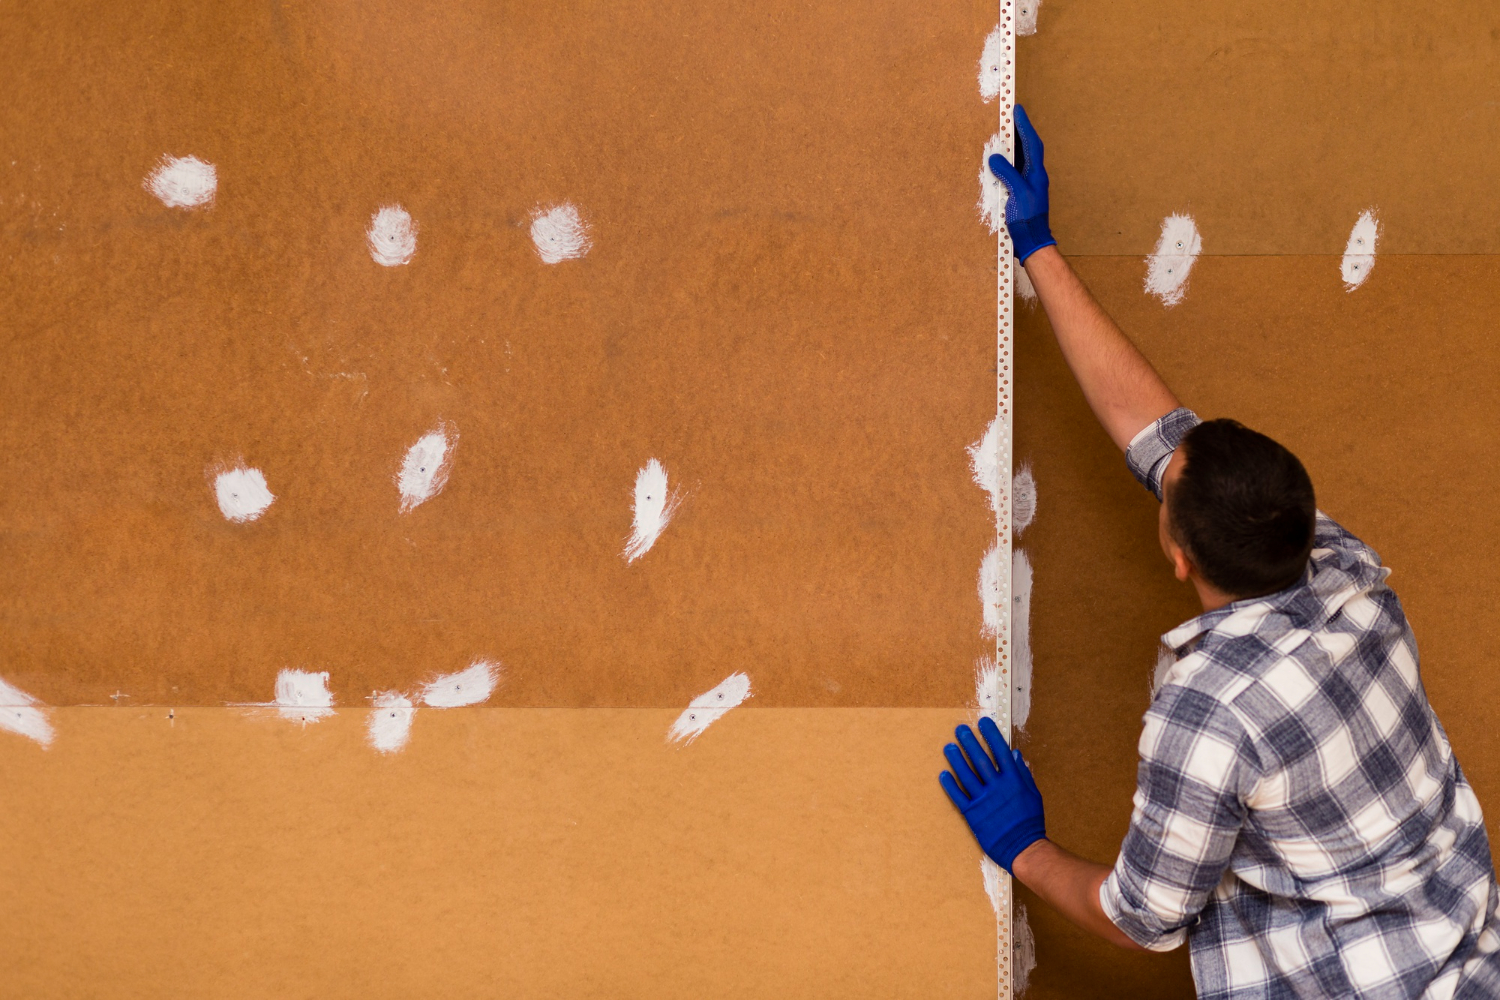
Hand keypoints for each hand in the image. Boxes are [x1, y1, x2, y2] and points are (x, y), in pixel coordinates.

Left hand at [940, 716, 1046, 871]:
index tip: (983, 723)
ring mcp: (984, 801)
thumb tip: (1015, 754)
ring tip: (949, 747)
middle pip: (980, 760)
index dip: (991, 736)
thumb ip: (1023, 774)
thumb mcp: (1033, 795)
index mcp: (1013, 781)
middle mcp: (997, 788)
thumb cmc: (1030, 822)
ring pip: (966, 775)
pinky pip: (958, 796)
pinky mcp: (972, 814)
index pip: (1000, 752)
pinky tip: (943, 774)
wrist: (1023, 848)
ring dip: (956, 759)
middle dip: (970, 742)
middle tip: (960, 730)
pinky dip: (950, 784)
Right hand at [986, 104, 1055, 262]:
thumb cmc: (1027, 219)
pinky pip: (1013, 172)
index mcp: (1037, 173)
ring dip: (1012, 147)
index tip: (1017, 110)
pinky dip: (1006, 163)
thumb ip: (1008, 174)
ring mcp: (1027, 185)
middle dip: (1019, 132)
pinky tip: (996, 162)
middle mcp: (1034, 176)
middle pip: (1027, 148)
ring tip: (1001, 135)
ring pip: (1020, 160)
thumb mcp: (1017, 193)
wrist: (1031, 241)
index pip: (1032, 143)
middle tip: (1008, 117)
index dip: (1024, 126)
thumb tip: (995, 157)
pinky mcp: (1019, 194)